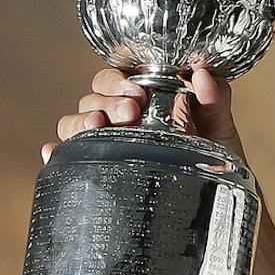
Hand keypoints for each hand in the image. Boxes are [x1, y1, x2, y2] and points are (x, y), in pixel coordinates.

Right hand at [39, 64, 239, 163]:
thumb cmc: (215, 158)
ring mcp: (108, 142)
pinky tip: (54, 152)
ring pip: (76, 122)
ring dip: (81, 120)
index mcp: (145, 98)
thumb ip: (215, 97)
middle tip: (130, 112)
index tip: (138, 89)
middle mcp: (121, 117)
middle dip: (107, 100)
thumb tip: (202, 73)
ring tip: (98, 125)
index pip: (117, 76)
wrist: (217, 200)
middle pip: (94, 97)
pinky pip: (68, 158)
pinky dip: (57, 152)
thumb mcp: (220, 126)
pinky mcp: (100, 168)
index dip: (119, 78)